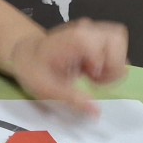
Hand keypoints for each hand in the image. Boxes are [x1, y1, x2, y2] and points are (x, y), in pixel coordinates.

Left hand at [8, 17, 128, 116]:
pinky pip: (114, 44)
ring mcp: (91, 29)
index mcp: (77, 39)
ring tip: (93, 74)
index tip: (90, 78)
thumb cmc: (34, 70)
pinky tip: (93, 69)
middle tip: (94, 78)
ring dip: (113, 62)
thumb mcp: (48, 89)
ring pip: (118, 41)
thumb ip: (73, 100)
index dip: (105, 68)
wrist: (25, 54)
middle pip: (118, 40)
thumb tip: (97, 113)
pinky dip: (110, 59)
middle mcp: (87, 29)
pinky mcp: (94, 34)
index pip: (109, 47)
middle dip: (113, 64)